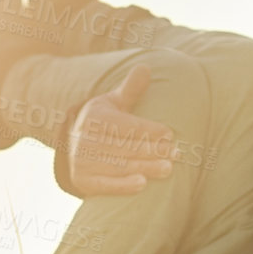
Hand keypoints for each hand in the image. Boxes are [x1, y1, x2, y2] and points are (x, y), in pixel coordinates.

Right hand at [66, 65, 175, 197]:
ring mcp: (82, 161)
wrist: (77, 147)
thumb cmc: (105, 122)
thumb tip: (145, 67)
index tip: (169, 134)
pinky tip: (142, 184)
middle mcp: (84, 139)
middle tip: (176, 154)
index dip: (148, 130)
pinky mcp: (83, 181)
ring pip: (120, 166)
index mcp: (93, 117)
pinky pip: (106, 185)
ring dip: (146, 168)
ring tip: (168, 168)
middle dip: (153, 150)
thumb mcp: (115, 103)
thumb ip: (131, 89)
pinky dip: (124, 185)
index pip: (126, 125)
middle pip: (125, 146)